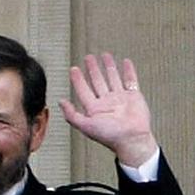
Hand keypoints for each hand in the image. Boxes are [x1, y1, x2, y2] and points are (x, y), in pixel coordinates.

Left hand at [59, 52, 157, 167]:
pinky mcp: (134, 96)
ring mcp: (120, 98)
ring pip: (113, 78)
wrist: (132, 139)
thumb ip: (71, 114)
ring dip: (108, 66)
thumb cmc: (110, 136)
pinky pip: (131, 80)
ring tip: (104, 55)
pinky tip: (126, 62)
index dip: (78, 79)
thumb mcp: (85, 126)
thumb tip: (60, 101)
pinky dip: (129, 71)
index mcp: (94, 108)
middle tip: (88, 57)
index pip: (83, 89)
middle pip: (97, 81)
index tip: (73, 68)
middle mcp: (106, 101)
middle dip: (92, 69)